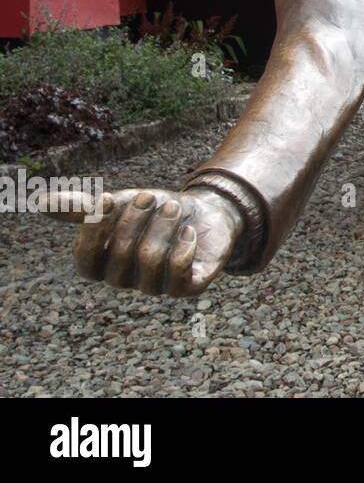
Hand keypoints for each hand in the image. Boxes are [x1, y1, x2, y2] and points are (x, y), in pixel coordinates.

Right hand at [39, 187, 242, 296]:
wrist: (206, 211)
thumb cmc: (155, 211)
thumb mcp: (119, 204)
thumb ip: (83, 208)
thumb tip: (39, 202)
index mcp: (105, 265)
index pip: (85, 263)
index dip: (92, 234)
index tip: (105, 199)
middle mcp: (128, 281)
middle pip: (121, 255)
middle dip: (136, 219)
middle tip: (151, 195)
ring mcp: (157, 287)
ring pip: (150, 259)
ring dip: (163, 226)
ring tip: (174, 206)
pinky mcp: (188, 286)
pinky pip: (178, 274)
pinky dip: (184, 247)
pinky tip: (189, 231)